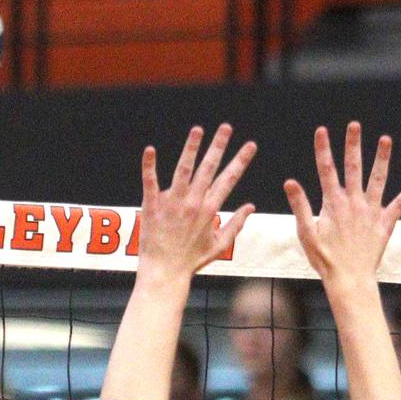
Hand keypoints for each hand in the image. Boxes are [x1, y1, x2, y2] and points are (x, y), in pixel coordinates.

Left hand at [135, 123, 256, 285]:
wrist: (165, 272)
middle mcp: (193, 203)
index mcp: (210, 210)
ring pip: (183, 170)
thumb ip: (237, 224)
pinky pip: (150, 183)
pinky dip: (149, 167)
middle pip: (208, 168)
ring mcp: (172, 204)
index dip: (240, 161)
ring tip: (198, 130)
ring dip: (191, 148)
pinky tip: (149, 150)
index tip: (250, 145)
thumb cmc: (192, 260)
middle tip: (226, 127)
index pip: (229, 179)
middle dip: (218, 146)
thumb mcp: (220, 244)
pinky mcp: (152, 207)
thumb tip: (251, 207)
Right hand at [284, 122, 400, 289]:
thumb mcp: (306, 232)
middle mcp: (354, 202)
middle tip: (354, 125)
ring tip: (385, 140)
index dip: (323, 149)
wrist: (349, 278)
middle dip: (353, 145)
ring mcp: (372, 211)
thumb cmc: (325, 258)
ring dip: (382, 158)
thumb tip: (290, 182)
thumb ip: (300, 205)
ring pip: (378, 179)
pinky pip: (400, 203)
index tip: (321, 131)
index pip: (326, 170)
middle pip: (353, 167)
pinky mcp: (385, 223)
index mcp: (333, 204)